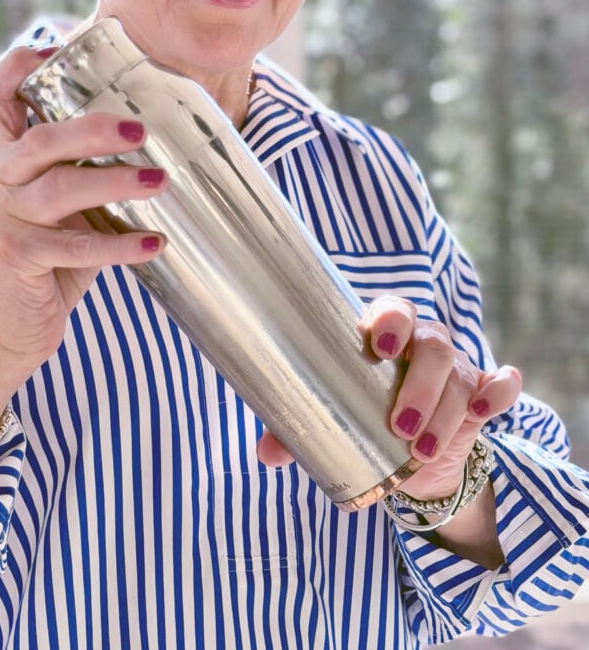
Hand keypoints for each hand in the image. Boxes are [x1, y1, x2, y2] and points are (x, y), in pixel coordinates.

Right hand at [0, 45, 167, 382]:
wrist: (13, 327)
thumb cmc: (50, 258)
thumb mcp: (64, 207)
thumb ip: (86, 171)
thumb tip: (159, 139)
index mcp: (6, 160)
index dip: (21, 65)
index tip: (62, 44)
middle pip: (38, 138)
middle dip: (91, 127)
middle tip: (140, 129)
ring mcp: (3, 219)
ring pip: (59, 190)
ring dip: (114, 183)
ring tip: (160, 182)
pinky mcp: (16, 258)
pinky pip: (73, 247)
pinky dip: (118, 245)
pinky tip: (154, 244)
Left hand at [257, 295, 521, 502]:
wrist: (410, 457)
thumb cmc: (362, 417)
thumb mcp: (333, 419)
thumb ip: (299, 427)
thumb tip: (265, 454)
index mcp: (383, 334)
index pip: (393, 309)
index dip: (391, 321)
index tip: (382, 346)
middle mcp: (423, 342)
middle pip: (433, 344)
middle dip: (420, 385)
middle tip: (400, 425)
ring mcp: (456, 366)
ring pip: (460, 373)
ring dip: (445, 411)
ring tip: (422, 449)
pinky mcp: (481, 394)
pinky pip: (501, 384)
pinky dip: (499, 391)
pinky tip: (486, 409)